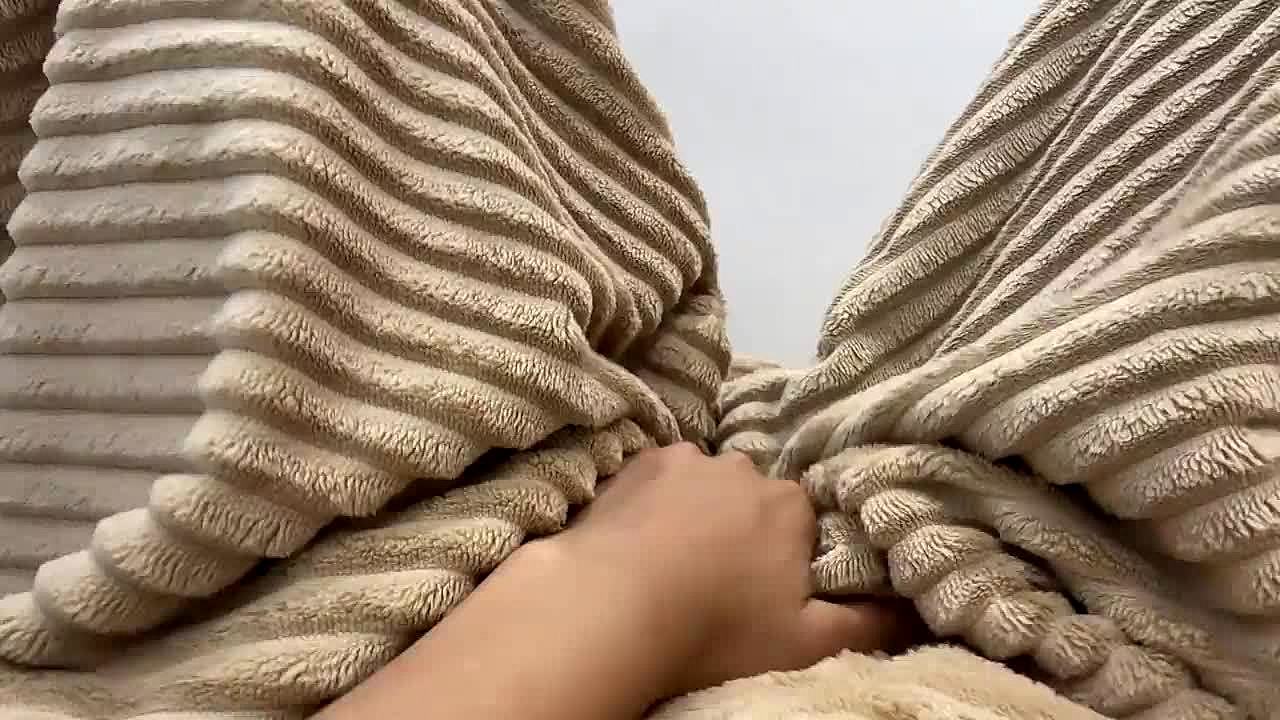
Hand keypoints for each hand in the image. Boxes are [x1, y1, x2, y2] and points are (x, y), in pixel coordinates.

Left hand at [529, 442, 915, 696]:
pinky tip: (638, 542)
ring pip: (703, 486)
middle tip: (718, 582)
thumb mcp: (806, 644)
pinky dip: (653, 505)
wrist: (608, 607)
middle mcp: (742, 468)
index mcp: (790, 505)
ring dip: (696, 514)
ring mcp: (683, 460)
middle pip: (753, 499)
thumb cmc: (715, 629)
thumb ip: (869, 625)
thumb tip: (917, 613)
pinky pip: (657, 480)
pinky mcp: (633, 465)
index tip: (769, 588)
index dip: (790, 555)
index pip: (805, 520)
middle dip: (743, 531)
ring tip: (671, 564)